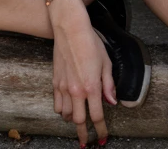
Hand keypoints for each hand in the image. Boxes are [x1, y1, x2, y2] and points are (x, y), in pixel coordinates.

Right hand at [52, 20, 116, 145]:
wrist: (70, 29)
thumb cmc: (90, 43)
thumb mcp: (106, 62)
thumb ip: (108, 85)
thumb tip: (112, 102)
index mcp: (91, 87)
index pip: (97, 116)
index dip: (100, 130)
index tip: (102, 138)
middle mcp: (76, 90)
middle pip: (79, 121)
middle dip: (84, 134)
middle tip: (87, 141)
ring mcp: (64, 87)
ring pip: (66, 115)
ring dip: (73, 121)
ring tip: (79, 123)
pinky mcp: (55, 81)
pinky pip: (57, 104)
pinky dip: (63, 111)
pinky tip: (68, 110)